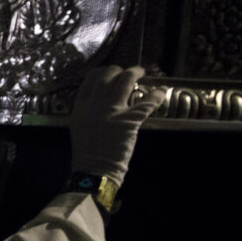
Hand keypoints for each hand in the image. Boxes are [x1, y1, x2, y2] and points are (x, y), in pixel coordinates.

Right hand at [70, 65, 162, 185]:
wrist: (93, 170)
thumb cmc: (87, 154)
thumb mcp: (80, 127)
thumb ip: (88, 112)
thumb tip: (101, 103)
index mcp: (81, 107)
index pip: (90, 80)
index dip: (101, 72)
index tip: (109, 72)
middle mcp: (95, 104)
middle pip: (107, 76)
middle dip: (118, 70)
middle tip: (126, 72)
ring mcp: (112, 111)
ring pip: (125, 81)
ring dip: (135, 73)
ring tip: (141, 72)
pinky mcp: (129, 120)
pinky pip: (147, 101)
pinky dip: (157, 95)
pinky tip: (162, 91)